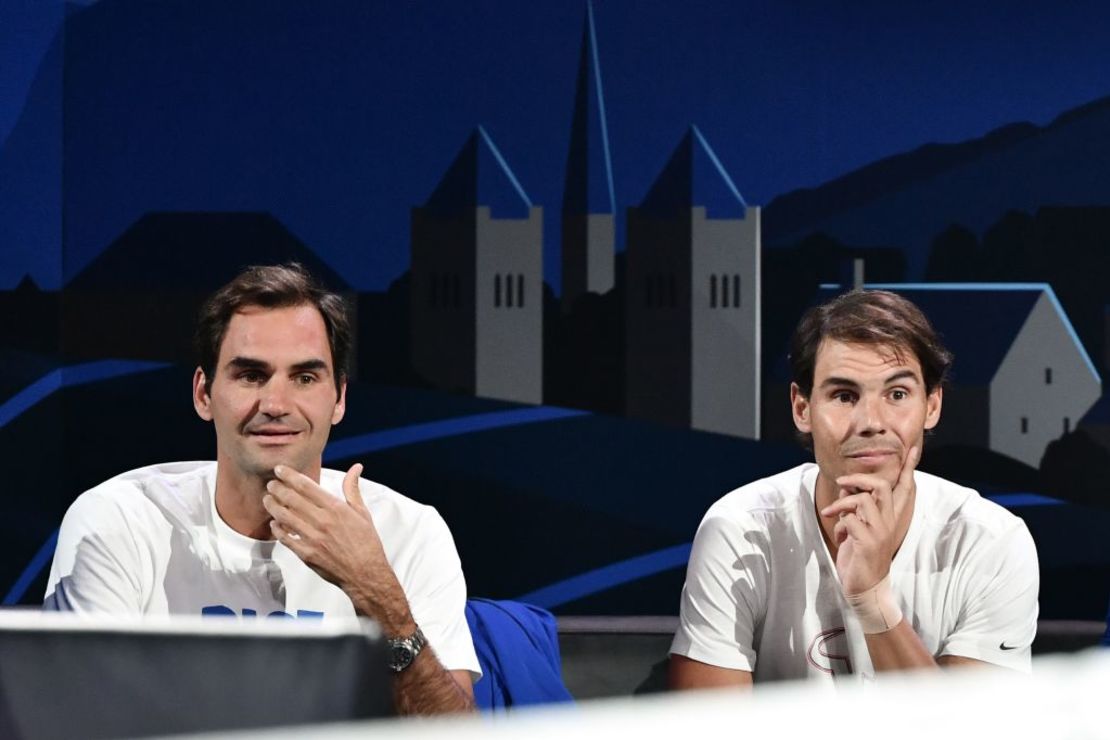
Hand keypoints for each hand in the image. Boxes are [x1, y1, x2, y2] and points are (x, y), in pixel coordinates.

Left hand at [263, 463, 414, 632]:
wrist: (366, 573)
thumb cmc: (366, 542)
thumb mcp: (362, 513)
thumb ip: (352, 489)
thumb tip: (356, 467)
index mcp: (336, 508)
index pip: (306, 486)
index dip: (289, 475)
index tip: (279, 469)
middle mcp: (323, 521)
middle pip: (292, 499)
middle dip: (277, 488)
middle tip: (270, 484)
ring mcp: (313, 538)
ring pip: (284, 517)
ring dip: (273, 506)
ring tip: (267, 500)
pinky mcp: (307, 554)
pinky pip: (285, 538)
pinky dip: (277, 529)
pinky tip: (274, 523)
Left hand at [819, 446, 918, 594]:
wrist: (865, 588)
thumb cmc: (860, 555)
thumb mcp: (859, 527)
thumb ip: (857, 507)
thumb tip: (847, 488)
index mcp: (892, 518)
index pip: (904, 488)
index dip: (908, 468)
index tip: (912, 448)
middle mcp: (890, 523)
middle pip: (881, 486)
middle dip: (858, 478)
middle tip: (841, 482)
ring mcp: (880, 533)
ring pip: (863, 499)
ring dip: (841, 503)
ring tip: (831, 513)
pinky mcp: (868, 543)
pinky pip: (849, 519)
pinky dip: (839, 524)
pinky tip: (839, 536)